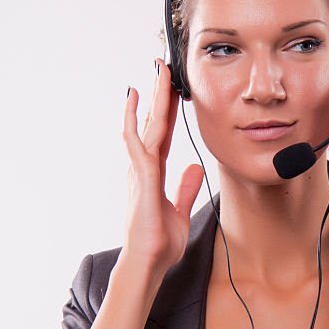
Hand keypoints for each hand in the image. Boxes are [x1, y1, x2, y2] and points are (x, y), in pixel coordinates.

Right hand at [122, 58, 203, 275]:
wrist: (149, 262)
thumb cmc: (159, 242)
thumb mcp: (178, 210)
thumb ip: (185, 187)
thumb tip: (195, 168)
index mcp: (155, 173)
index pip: (164, 134)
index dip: (168, 111)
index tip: (173, 90)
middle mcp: (144, 167)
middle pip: (155, 123)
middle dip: (160, 95)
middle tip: (164, 67)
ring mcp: (140, 170)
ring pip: (148, 125)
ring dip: (152, 98)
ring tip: (156, 72)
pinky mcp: (141, 176)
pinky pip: (136, 141)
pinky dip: (134, 118)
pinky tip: (134, 99)